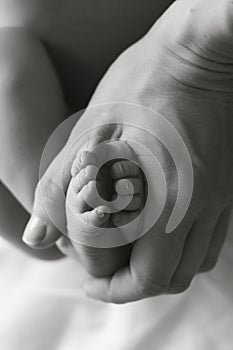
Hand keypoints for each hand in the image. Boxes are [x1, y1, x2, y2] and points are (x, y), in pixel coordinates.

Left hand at [81, 0, 232, 301]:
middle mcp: (197, 207)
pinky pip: (212, 238)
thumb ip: (60, 186)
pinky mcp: (224, 187)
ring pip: (197, 264)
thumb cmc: (142, 87)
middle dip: (136, 286)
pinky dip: (185, 251)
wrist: (197, 58)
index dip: (115, 291)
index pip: (148, 277)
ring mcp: (217, 198)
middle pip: (175, 278)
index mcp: (164, 199)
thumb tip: (38, 234)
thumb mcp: (91, 132)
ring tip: (134, 258)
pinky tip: (163, 235)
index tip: (93, 285)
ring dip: (162, 271)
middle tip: (109, 275)